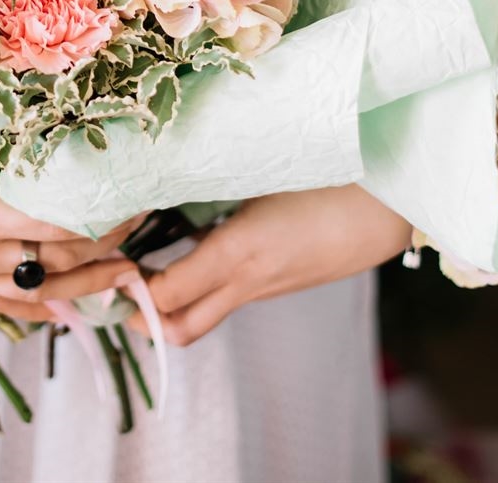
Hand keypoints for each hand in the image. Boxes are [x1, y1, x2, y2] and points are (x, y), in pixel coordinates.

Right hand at [0, 138, 139, 303]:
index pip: (63, 220)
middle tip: (152, 218)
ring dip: (89, 281)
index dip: (108, 209)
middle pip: (63, 255)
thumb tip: (45, 129)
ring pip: (42, 287)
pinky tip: (69, 310)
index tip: (142, 186)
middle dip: (113, 243)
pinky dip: (43, 306)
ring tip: (130, 273)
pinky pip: (6, 303)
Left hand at [127, 185, 411, 346]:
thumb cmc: (330, 176)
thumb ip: (215, 174)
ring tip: (139, 263)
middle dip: (140, 319)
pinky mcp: (281, 282)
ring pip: (204, 313)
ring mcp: (267, 287)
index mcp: (239, 252)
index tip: (103, 264)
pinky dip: (200, 283)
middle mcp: (249, 280)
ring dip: (169, 301)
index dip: (129, 291)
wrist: (394, 207)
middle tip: (112, 283)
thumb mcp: (264, 172)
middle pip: (181, 328)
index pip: (166, 296)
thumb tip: (164, 169)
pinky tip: (190, 245)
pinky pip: (228, 293)